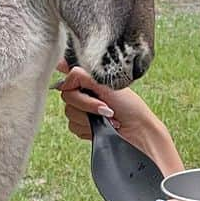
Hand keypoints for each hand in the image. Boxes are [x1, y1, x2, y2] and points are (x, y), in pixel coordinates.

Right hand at [54, 63, 174, 165]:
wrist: (137, 130)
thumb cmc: (129, 106)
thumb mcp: (107, 84)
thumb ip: (83, 75)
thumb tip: (62, 70)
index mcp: (89, 80)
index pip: (68, 75)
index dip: (72, 82)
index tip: (86, 88)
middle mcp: (83, 93)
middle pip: (67, 96)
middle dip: (88, 104)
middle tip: (106, 107)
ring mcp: (81, 111)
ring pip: (70, 113)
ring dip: (92, 117)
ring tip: (108, 117)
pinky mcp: (82, 127)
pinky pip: (74, 127)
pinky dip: (90, 128)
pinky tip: (103, 126)